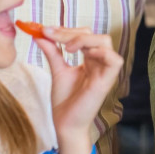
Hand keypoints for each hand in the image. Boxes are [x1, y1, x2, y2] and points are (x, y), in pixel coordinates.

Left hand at [34, 27, 123, 153]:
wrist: (64, 124)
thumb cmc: (65, 101)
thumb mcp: (57, 70)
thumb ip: (52, 51)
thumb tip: (40, 34)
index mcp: (91, 60)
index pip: (85, 35)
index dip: (66, 30)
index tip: (45, 30)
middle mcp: (100, 63)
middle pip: (95, 35)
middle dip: (72, 32)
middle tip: (51, 35)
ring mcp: (105, 71)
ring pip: (105, 42)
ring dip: (84, 39)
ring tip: (67, 47)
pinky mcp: (106, 81)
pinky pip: (114, 60)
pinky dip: (100, 52)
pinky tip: (82, 54)